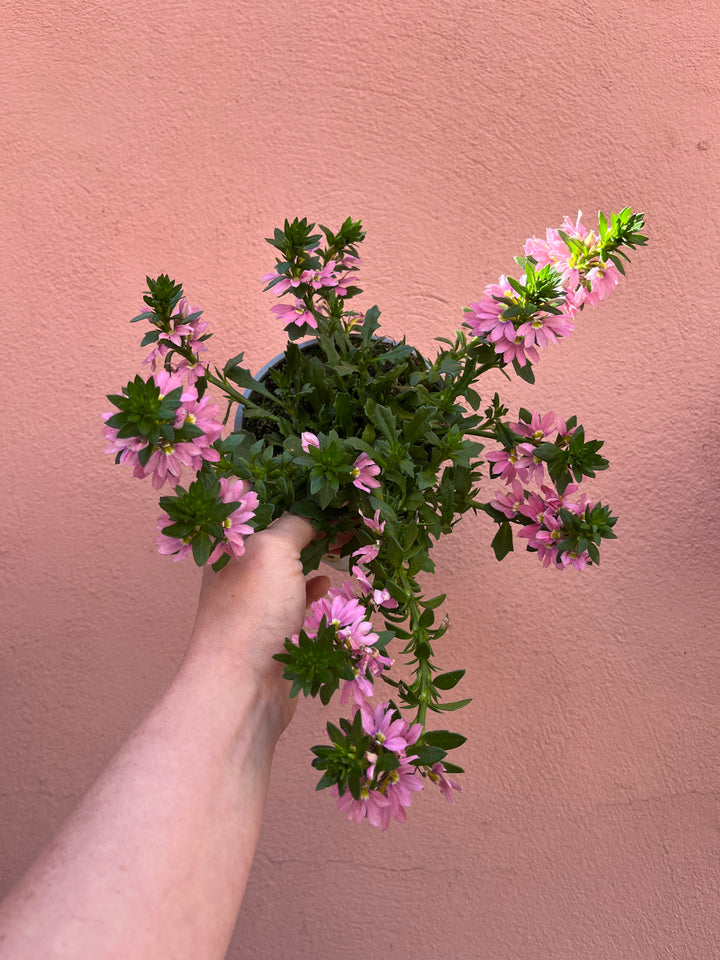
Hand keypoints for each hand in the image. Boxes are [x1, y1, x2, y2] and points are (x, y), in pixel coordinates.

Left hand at [187, 515, 329, 729]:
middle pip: (279, 538)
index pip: (264, 507)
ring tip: (345, 546)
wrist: (244, 687)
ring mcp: (256, 603)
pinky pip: (297, 600)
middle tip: (347, 517)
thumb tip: (314, 520)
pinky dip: (314, 590)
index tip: (332, 492)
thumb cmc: (251, 612)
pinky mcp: (274, 631)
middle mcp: (238, 570)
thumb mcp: (273, 549)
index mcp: (228, 544)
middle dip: (311, 527)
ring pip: (290, 569)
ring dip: (315, 558)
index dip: (297, 496)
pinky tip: (327, 585)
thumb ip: (294, 525)